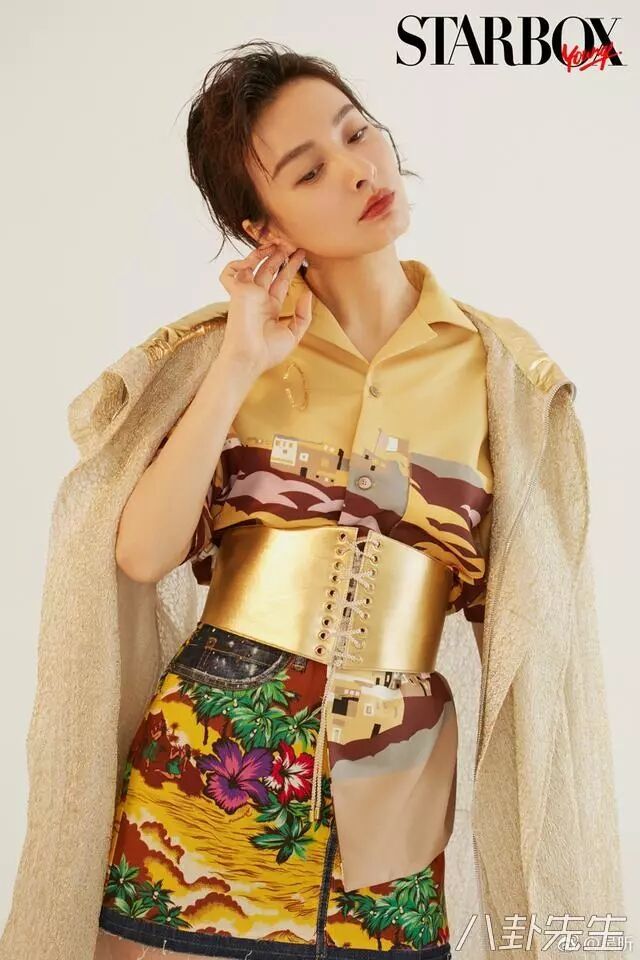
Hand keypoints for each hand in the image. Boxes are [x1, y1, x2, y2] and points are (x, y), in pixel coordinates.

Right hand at [216, 244, 312, 378]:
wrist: (250, 358)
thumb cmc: (268, 352)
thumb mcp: (293, 334)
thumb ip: (303, 315)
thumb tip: (308, 293)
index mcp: (270, 306)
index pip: (282, 281)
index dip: (291, 266)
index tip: (301, 254)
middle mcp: (258, 298)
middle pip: (270, 270)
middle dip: (280, 255)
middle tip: (292, 243)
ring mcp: (247, 294)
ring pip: (253, 266)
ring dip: (264, 253)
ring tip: (277, 244)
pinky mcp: (238, 292)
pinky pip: (230, 272)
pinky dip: (237, 264)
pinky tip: (253, 260)